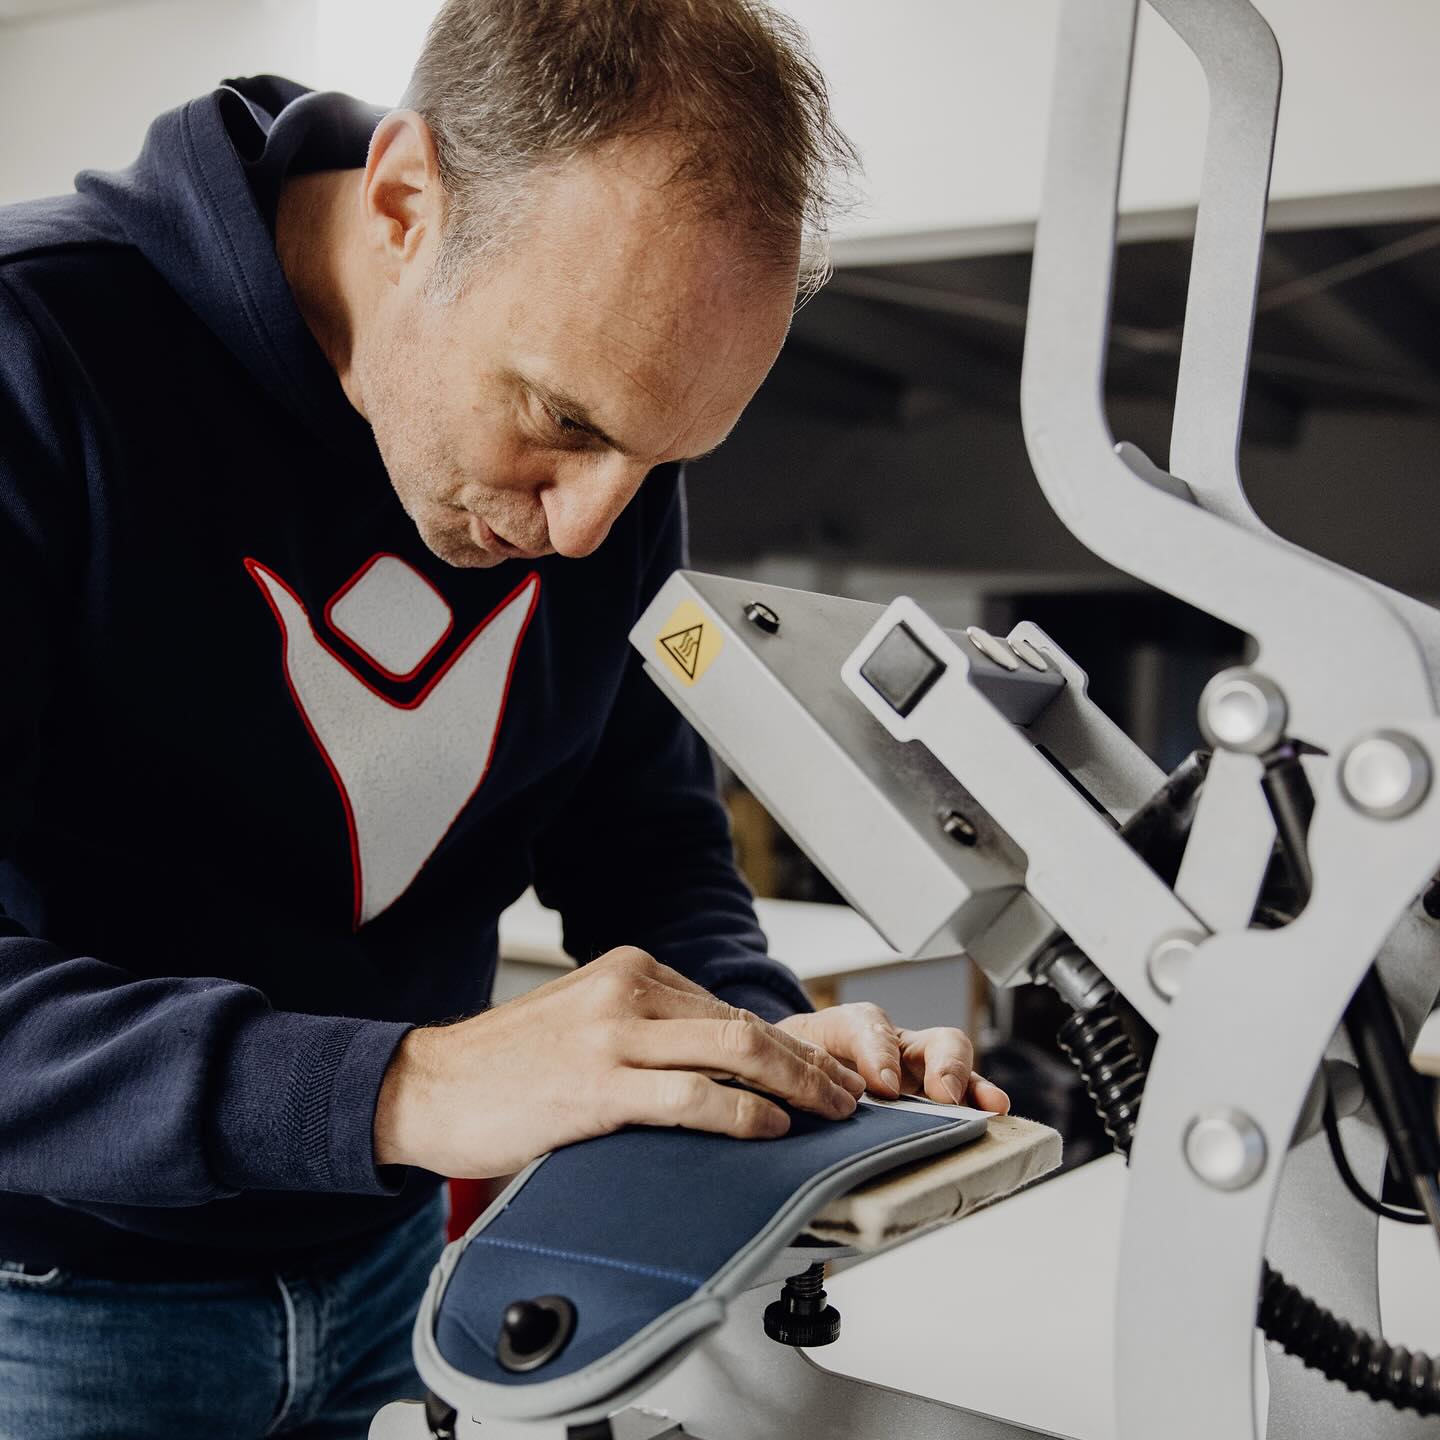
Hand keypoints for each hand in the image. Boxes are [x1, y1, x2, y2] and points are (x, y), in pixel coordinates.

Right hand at [373, 947, 865, 1176]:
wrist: (427, 1086)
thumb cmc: (506, 1066)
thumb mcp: (587, 1024)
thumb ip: (649, 1031)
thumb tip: (720, 1067)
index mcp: (630, 972)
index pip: (728, 1008)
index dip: (785, 1045)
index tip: (819, 1072)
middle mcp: (629, 991)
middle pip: (745, 1023)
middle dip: (808, 1063)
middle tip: (847, 1094)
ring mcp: (614, 1035)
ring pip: (733, 1050)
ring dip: (795, 1085)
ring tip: (828, 1113)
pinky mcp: (598, 1085)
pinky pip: (690, 1096)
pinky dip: (740, 1112)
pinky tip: (767, 1128)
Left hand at [777, 1003, 1009, 1113]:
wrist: (791, 1069)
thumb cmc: (794, 1060)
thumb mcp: (787, 1056)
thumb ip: (798, 1070)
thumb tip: (823, 1100)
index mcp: (853, 1028)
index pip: (868, 1026)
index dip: (879, 1054)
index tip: (883, 1088)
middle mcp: (895, 1046)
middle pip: (930, 1038)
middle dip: (943, 1064)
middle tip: (943, 1094)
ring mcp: (917, 1071)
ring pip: (953, 1064)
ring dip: (971, 1084)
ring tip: (989, 1105)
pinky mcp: (930, 1098)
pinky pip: (961, 1095)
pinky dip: (978, 1101)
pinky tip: (993, 1114)